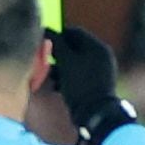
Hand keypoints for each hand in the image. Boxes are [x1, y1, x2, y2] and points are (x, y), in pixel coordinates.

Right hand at [46, 25, 130, 144]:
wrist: (95, 114)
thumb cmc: (80, 85)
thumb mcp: (66, 62)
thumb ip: (56, 44)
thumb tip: (45, 30)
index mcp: (97, 47)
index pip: (74, 32)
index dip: (57, 35)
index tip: (42, 42)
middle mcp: (102, 56)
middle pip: (74, 47)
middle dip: (57, 53)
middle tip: (43, 60)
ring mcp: (101, 70)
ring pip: (75, 62)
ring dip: (60, 66)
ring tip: (49, 76)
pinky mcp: (97, 83)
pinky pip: (79, 74)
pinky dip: (67, 76)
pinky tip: (57, 86)